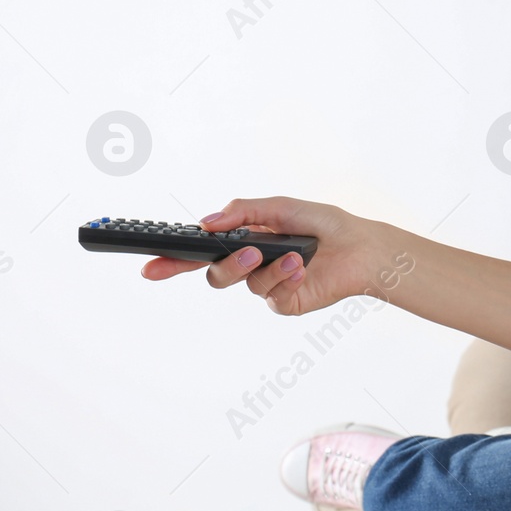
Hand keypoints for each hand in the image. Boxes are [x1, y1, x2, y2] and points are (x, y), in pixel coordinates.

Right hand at [140, 195, 383, 315]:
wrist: (361, 246)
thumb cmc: (323, 224)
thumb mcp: (280, 207)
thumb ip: (243, 211)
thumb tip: (208, 221)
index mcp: (243, 242)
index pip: (199, 253)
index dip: (171, 261)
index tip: (150, 266)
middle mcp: (250, 266)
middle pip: (213, 275)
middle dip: (222, 265)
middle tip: (246, 253)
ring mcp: (267, 286)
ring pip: (244, 284)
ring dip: (266, 268)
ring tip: (291, 256)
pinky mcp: (286, 303)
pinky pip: (272, 296)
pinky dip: (287, 279)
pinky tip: (302, 267)